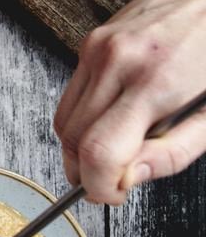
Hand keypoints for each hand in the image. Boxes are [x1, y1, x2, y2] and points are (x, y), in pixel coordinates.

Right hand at [54, 0, 205, 203]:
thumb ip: (175, 152)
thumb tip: (129, 179)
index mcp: (155, 81)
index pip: (99, 152)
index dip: (99, 186)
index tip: (113, 194)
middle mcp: (116, 60)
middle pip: (72, 140)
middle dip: (87, 171)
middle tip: (117, 179)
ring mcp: (97, 48)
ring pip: (62, 121)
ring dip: (80, 147)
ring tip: (117, 148)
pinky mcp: (90, 43)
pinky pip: (71, 97)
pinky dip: (83, 119)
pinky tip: (114, 117)